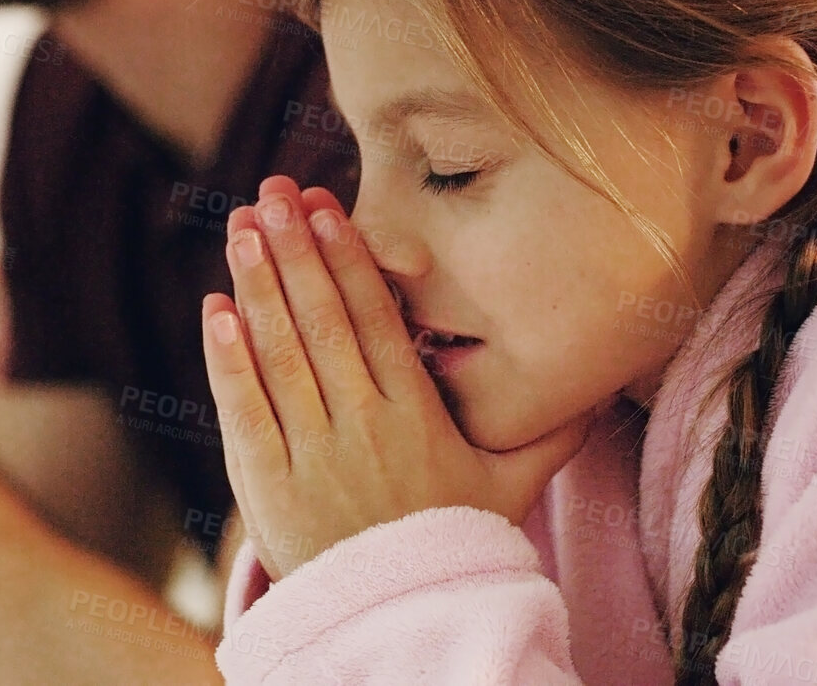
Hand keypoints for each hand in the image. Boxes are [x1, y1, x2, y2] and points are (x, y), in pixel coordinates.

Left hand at [201, 175, 592, 580]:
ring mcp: (313, 457)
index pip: (377, 321)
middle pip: (324, 323)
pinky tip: (217, 310)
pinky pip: (246, 414)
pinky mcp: (269, 489)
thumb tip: (599, 388)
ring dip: (257, 287)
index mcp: (417, 417)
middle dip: (297, 251)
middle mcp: (364, 428)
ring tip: (242, 228)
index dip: (349, 259)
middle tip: (273, 192)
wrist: (400, 625)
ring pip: (282, 357)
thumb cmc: (452, 545)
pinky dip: (229, 362)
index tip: (328, 208)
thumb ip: (547, 434)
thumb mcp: (509, 490)